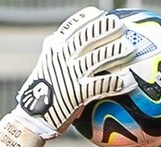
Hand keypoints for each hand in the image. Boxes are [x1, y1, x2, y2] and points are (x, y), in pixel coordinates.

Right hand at [11, 7, 136, 138]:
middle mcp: (61, 59)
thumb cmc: (42, 92)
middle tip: (120, 25)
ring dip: (115, 52)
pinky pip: (100, 85)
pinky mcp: (76, 95)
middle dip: (104, 29)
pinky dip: (116, 82)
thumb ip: (56, 52)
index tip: (100, 14)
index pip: (71, 28)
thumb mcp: (46, 66)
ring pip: (96, 59)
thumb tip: (62, 38)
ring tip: (130, 48)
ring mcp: (69, 76)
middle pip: (86, 38)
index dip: (87, 19)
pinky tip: (129, 81)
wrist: (31, 118)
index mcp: (54, 50)